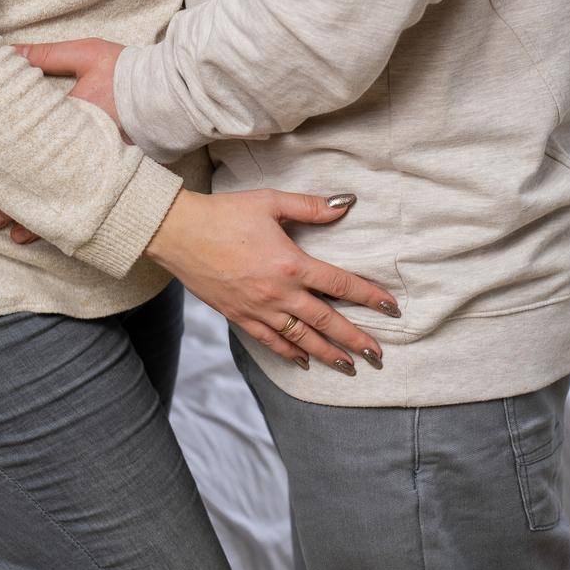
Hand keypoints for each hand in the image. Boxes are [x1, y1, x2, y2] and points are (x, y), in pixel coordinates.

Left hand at [0, 38, 126, 244]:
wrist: (173, 90)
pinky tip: (55, 230)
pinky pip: (87, 199)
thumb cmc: (128, 72)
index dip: (2, 166)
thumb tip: (9, 51)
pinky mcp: (116, 174)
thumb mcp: (87, 54)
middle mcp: (83, 150)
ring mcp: (100, 167)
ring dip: (38, 218)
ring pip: (63, 199)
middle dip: (14, 203)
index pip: (28, 147)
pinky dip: (68, 214)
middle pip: (41, 182)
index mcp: (70, 121)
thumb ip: (47, 55)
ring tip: (15, 234)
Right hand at [144, 188, 400, 374]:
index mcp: (291, 264)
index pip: (339, 284)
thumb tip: (346, 204)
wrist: (178, 232)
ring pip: (301, 339)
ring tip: (350, 367)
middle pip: (325, 321)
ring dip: (328, 353)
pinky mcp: (239, 316)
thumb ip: (310, 207)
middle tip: (378, 355)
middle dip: (355, 339)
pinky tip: (303, 361)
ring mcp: (258, 309)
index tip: (391, 308)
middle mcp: (279, 293)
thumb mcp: (270, 202)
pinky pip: (270, 342)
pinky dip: (289, 354)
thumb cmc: (225, 213)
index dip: (368, 296)